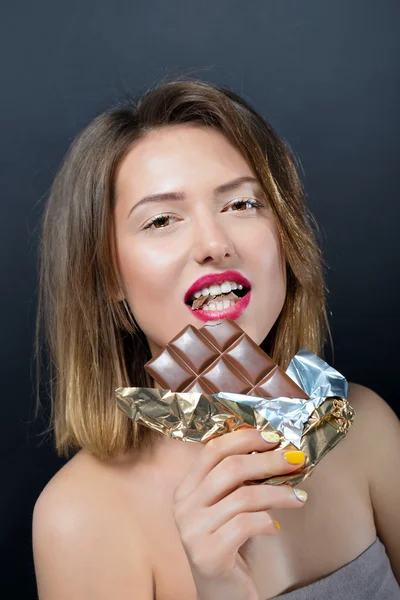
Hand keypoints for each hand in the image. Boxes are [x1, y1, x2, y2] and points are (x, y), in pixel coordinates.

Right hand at [172, 428, 307, 599]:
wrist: (223, 596)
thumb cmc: (231, 546)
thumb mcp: (231, 507)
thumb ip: (240, 481)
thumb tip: (275, 449)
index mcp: (186, 489)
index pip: (213, 449)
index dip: (245, 437)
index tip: (274, 436)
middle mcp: (183, 506)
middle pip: (231, 467)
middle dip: (269, 460)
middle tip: (296, 460)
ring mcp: (192, 530)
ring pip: (244, 496)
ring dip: (278, 492)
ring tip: (299, 496)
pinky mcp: (208, 554)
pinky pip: (247, 524)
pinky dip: (268, 522)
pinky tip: (275, 528)